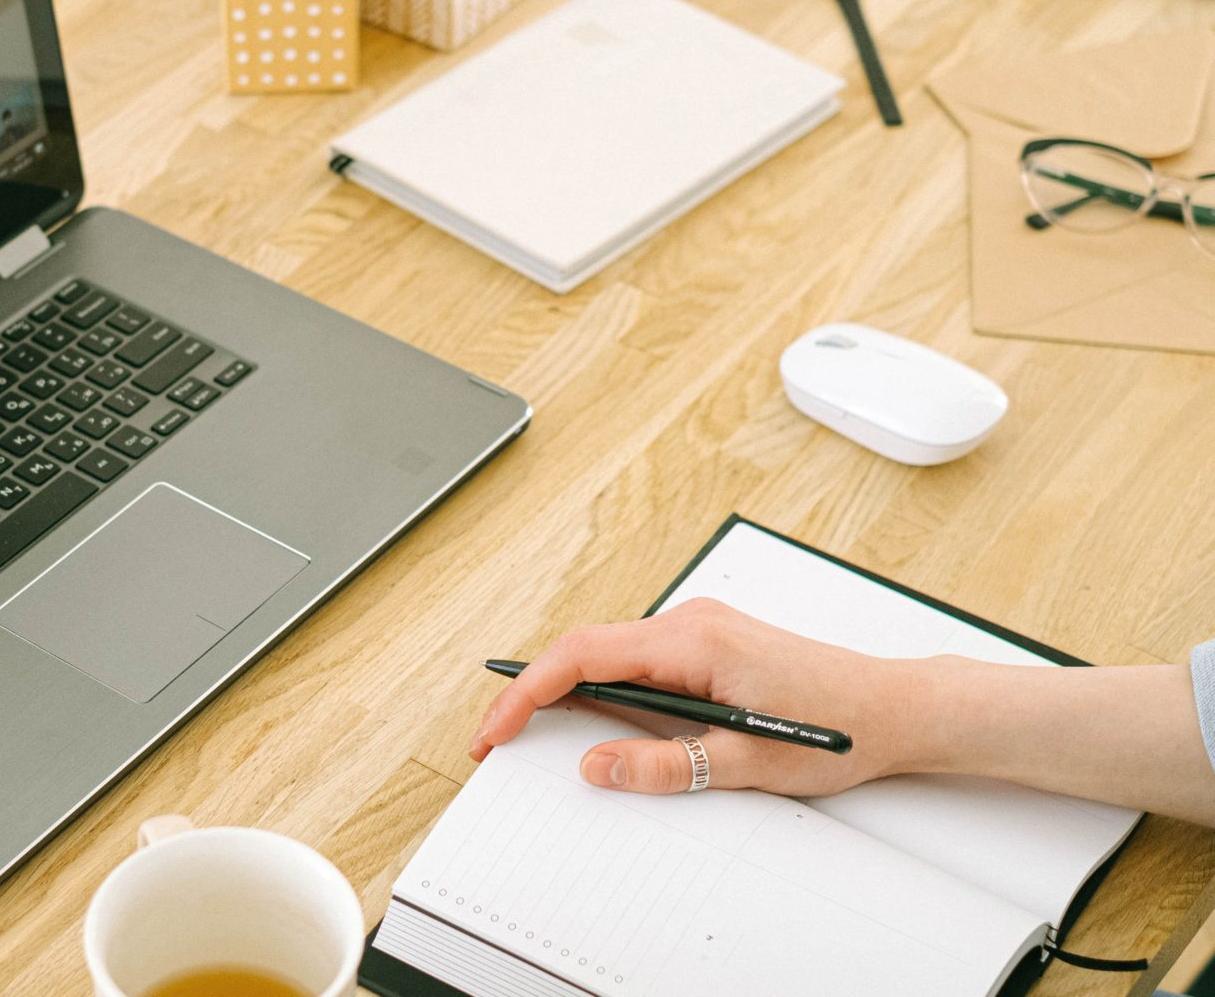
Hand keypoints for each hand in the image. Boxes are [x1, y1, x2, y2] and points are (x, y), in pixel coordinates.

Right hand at [470, 597, 924, 796]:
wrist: (895, 707)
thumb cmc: (838, 726)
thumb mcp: (745, 763)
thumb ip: (664, 766)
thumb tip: (597, 768)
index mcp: (693, 640)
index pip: (582, 655)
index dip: (527, 691)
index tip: (496, 727)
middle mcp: (690, 623)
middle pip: (584, 650)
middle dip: (532, 693)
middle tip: (496, 738)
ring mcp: (697, 631)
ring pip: (607, 655)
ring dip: (565, 690)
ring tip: (530, 732)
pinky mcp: (707, 645)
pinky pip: (634, 661)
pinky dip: (600, 688)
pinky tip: (590, 718)